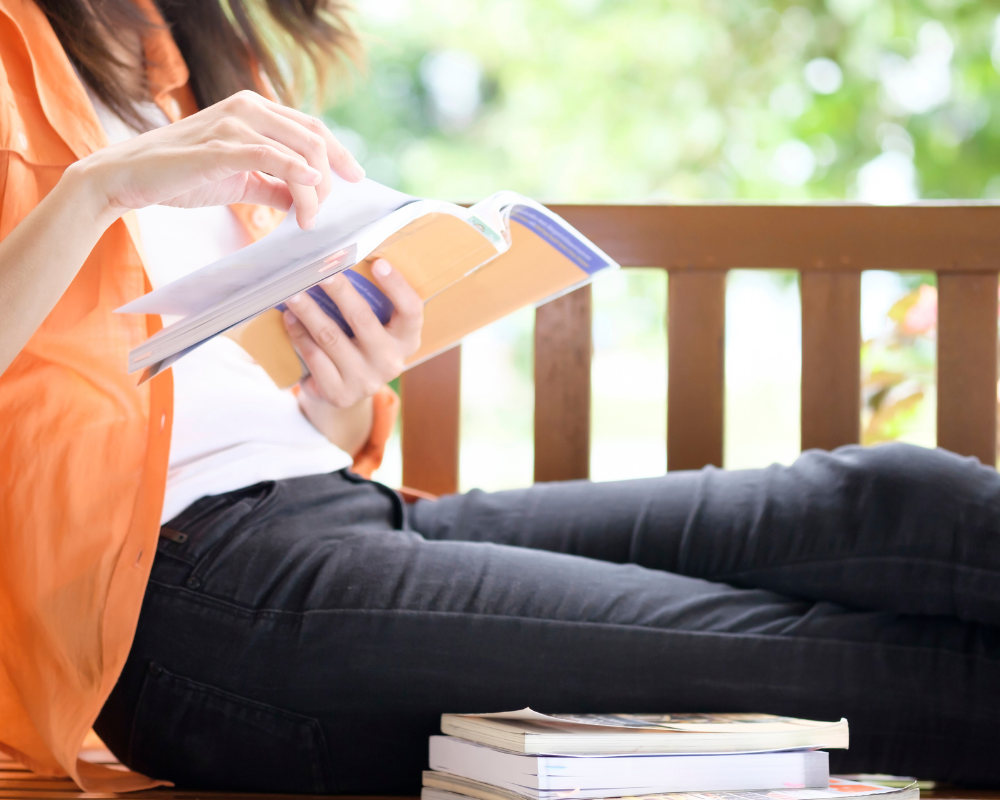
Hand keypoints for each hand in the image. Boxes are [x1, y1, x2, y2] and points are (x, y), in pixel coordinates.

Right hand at [71, 90, 362, 230]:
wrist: (130, 177)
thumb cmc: (182, 176)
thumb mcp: (239, 181)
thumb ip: (274, 186)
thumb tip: (305, 201)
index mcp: (254, 110)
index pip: (310, 128)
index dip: (339, 153)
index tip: (356, 177)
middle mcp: (249, 108)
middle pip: (313, 138)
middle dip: (331, 178)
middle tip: (326, 211)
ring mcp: (235, 124)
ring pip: (299, 152)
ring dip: (314, 191)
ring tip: (309, 220)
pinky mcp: (222, 146)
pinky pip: (272, 158)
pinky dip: (297, 178)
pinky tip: (307, 197)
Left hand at [283, 258, 422, 408]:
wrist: (349, 390)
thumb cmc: (362, 344)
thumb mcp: (378, 326)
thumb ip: (372, 301)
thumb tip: (341, 259)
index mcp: (407, 340)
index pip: (411, 310)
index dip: (397, 286)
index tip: (378, 262)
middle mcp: (391, 362)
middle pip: (363, 319)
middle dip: (339, 291)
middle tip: (320, 270)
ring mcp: (365, 381)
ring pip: (330, 337)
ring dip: (308, 310)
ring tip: (292, 291)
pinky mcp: (340, 393)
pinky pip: (314, 357)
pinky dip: (299, 335)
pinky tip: (290, 319)